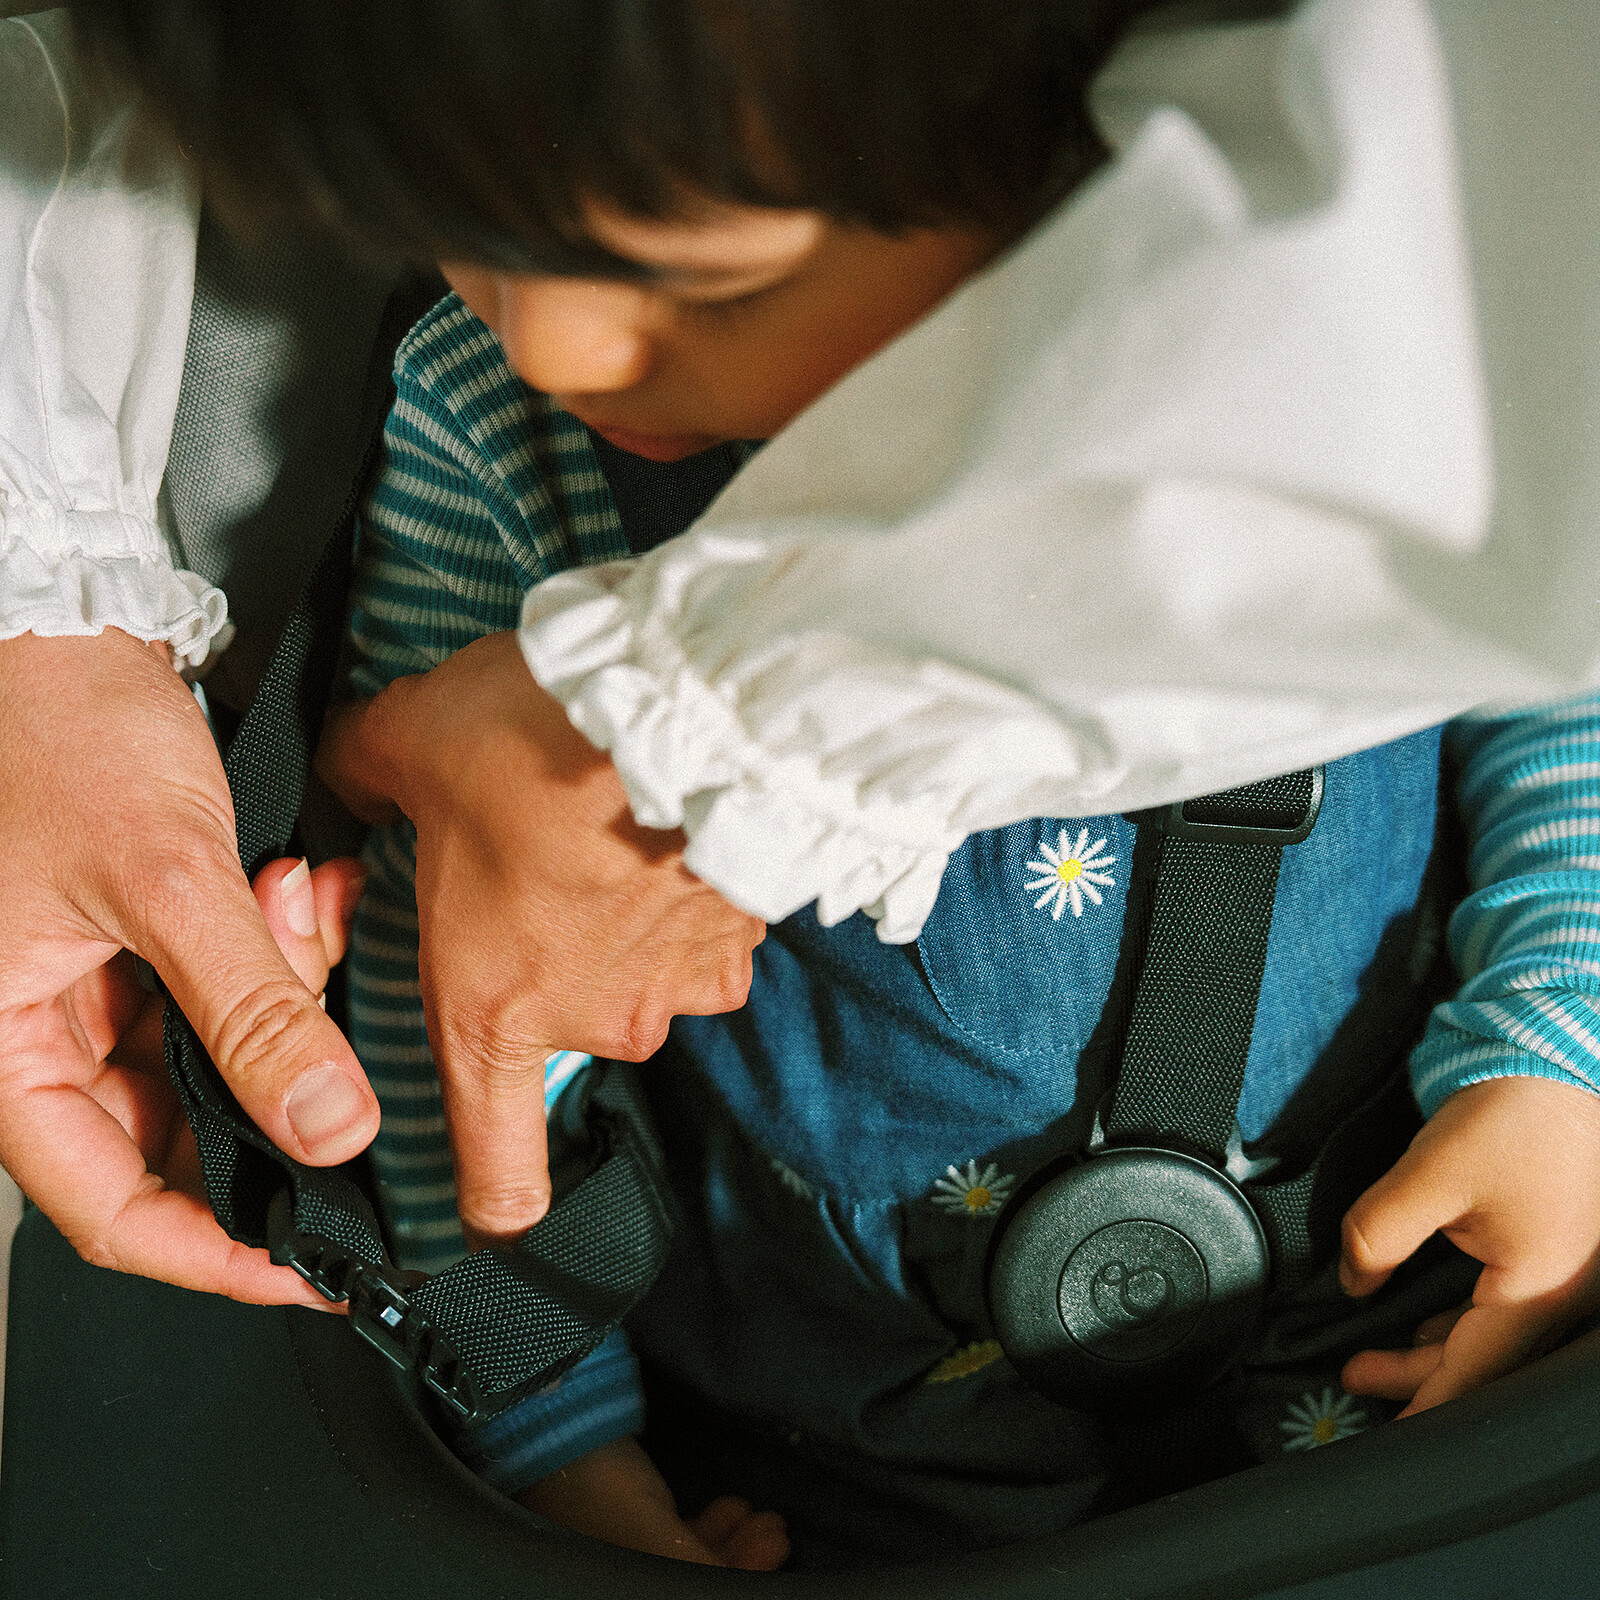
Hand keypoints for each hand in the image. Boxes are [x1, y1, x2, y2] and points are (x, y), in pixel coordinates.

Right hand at [0, 629, 379, 1300]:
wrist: (61, 629)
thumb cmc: (61, 732)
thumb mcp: (166, 879)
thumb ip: (251, 1014)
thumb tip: (325, 1130)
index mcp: (1, 1049)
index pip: (108, 1205)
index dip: (212, 1252)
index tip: (310, 1271)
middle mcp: (41, 1034)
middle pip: (176, 1133)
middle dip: (273, 1087)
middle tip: (328, 1024)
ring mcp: (93, 992)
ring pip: (218, 1060)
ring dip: (284, 1008)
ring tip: (298, 913)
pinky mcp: (142, 946)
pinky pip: (227, 993)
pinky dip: (278, 963)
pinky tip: (297, 899)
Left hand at [316, 631, 764, 1246]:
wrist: (684, 710)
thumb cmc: (535, 742)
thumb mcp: (407, 740)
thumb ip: (362, 780)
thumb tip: (353, 778)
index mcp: (491, 1012)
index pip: (497, 1175)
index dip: (491, 1214)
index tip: (489, 1224)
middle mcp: (593, 1026)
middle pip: (558, 1025)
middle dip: (546, 959)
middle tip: (534, 862)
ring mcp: (677, 993)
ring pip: (631, 978)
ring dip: (617, 928)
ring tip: (605, 835)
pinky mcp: (740, 948)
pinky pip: (695, 943)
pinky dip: (678, 904)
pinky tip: (661, 836)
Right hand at [518, 1436, 788, 1568]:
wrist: (557, 1423)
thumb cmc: (601, 1490)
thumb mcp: (653, 1537)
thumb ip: (696, 1567)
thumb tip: (736, 1584)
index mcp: (617, 1583)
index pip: (686, 1590)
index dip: (736, 1580)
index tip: (772, 1552)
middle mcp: (619, 1574)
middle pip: (690, 1580)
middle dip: (740, 1562)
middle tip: (776, 1534)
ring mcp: (623, 1550)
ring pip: (690, 1559)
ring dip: (732, 1543)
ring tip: (763, 1519)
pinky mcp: (628, 1521)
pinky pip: (678, 1537)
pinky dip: (709, 1529)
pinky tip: (734, 1510)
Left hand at [1339, 1077, 1599, 1415]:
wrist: (1561, 1062)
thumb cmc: (1511, 1117)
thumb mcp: (1428, 1177)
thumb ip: (1378, 1235)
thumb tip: (1352, 1281)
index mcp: (1541, 1291)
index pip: (1473, 1373)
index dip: (1423, 1404)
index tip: (1384, 1439)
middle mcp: (1564, 1296)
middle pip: (1484, 1362)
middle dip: (1417, 1377)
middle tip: (1352, 1377)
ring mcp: (1566, 1277)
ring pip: (1496, 1337)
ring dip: (1437, 1349)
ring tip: (1376, 1357)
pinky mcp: (1557, 1254)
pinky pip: (1508, 1308)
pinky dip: (1464, 1322)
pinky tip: (1426, 1321)